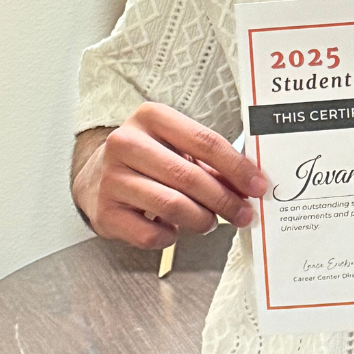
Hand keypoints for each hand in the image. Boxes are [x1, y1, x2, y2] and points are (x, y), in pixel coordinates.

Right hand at [72, 103, 267, 249]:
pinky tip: (173, 229)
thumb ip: (212, 162)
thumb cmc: (148, 160)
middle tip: (243, 213)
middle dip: (224, 200)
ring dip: (201, 220)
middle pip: (189, 176)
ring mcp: (111, 178)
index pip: (204, 141)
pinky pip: (150, 234)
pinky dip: (171, 237)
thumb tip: (249, 186)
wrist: (96, 177)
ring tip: (209, 222)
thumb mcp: (177, 147)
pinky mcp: (104, 212)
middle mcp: (125, 143)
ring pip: (172, 206)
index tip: (257, 185)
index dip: (236, 167)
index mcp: (150, 117)